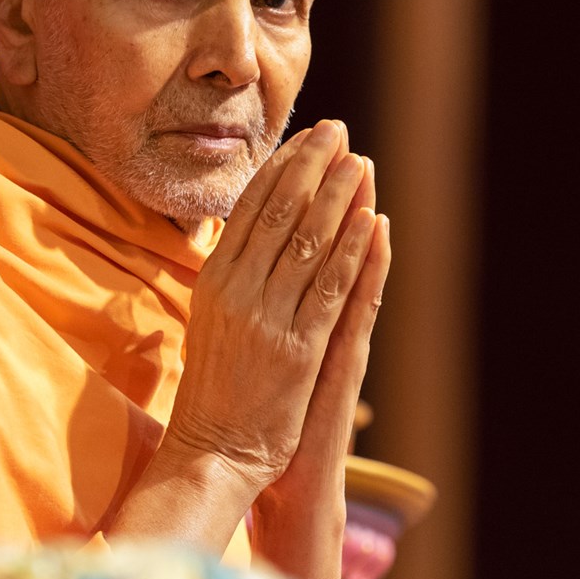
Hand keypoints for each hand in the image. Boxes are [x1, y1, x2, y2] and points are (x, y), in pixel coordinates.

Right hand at [165, 120, 378, 495]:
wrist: (213, 447)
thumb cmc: (212, 381)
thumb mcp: (207, 315)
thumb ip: (229, 270)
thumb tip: (249, 223)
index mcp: (212, 278)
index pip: (248, 206)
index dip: (280, 167)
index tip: (304, 139)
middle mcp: (237, 290)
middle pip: (280, 211)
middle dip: (312, 165)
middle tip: (337, 131)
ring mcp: (268, 318)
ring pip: (309, 241)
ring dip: (339, 196)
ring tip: (360, 161)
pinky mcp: (300, 349)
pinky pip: (331, 287)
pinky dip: (354, 250)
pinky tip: (372, 219)